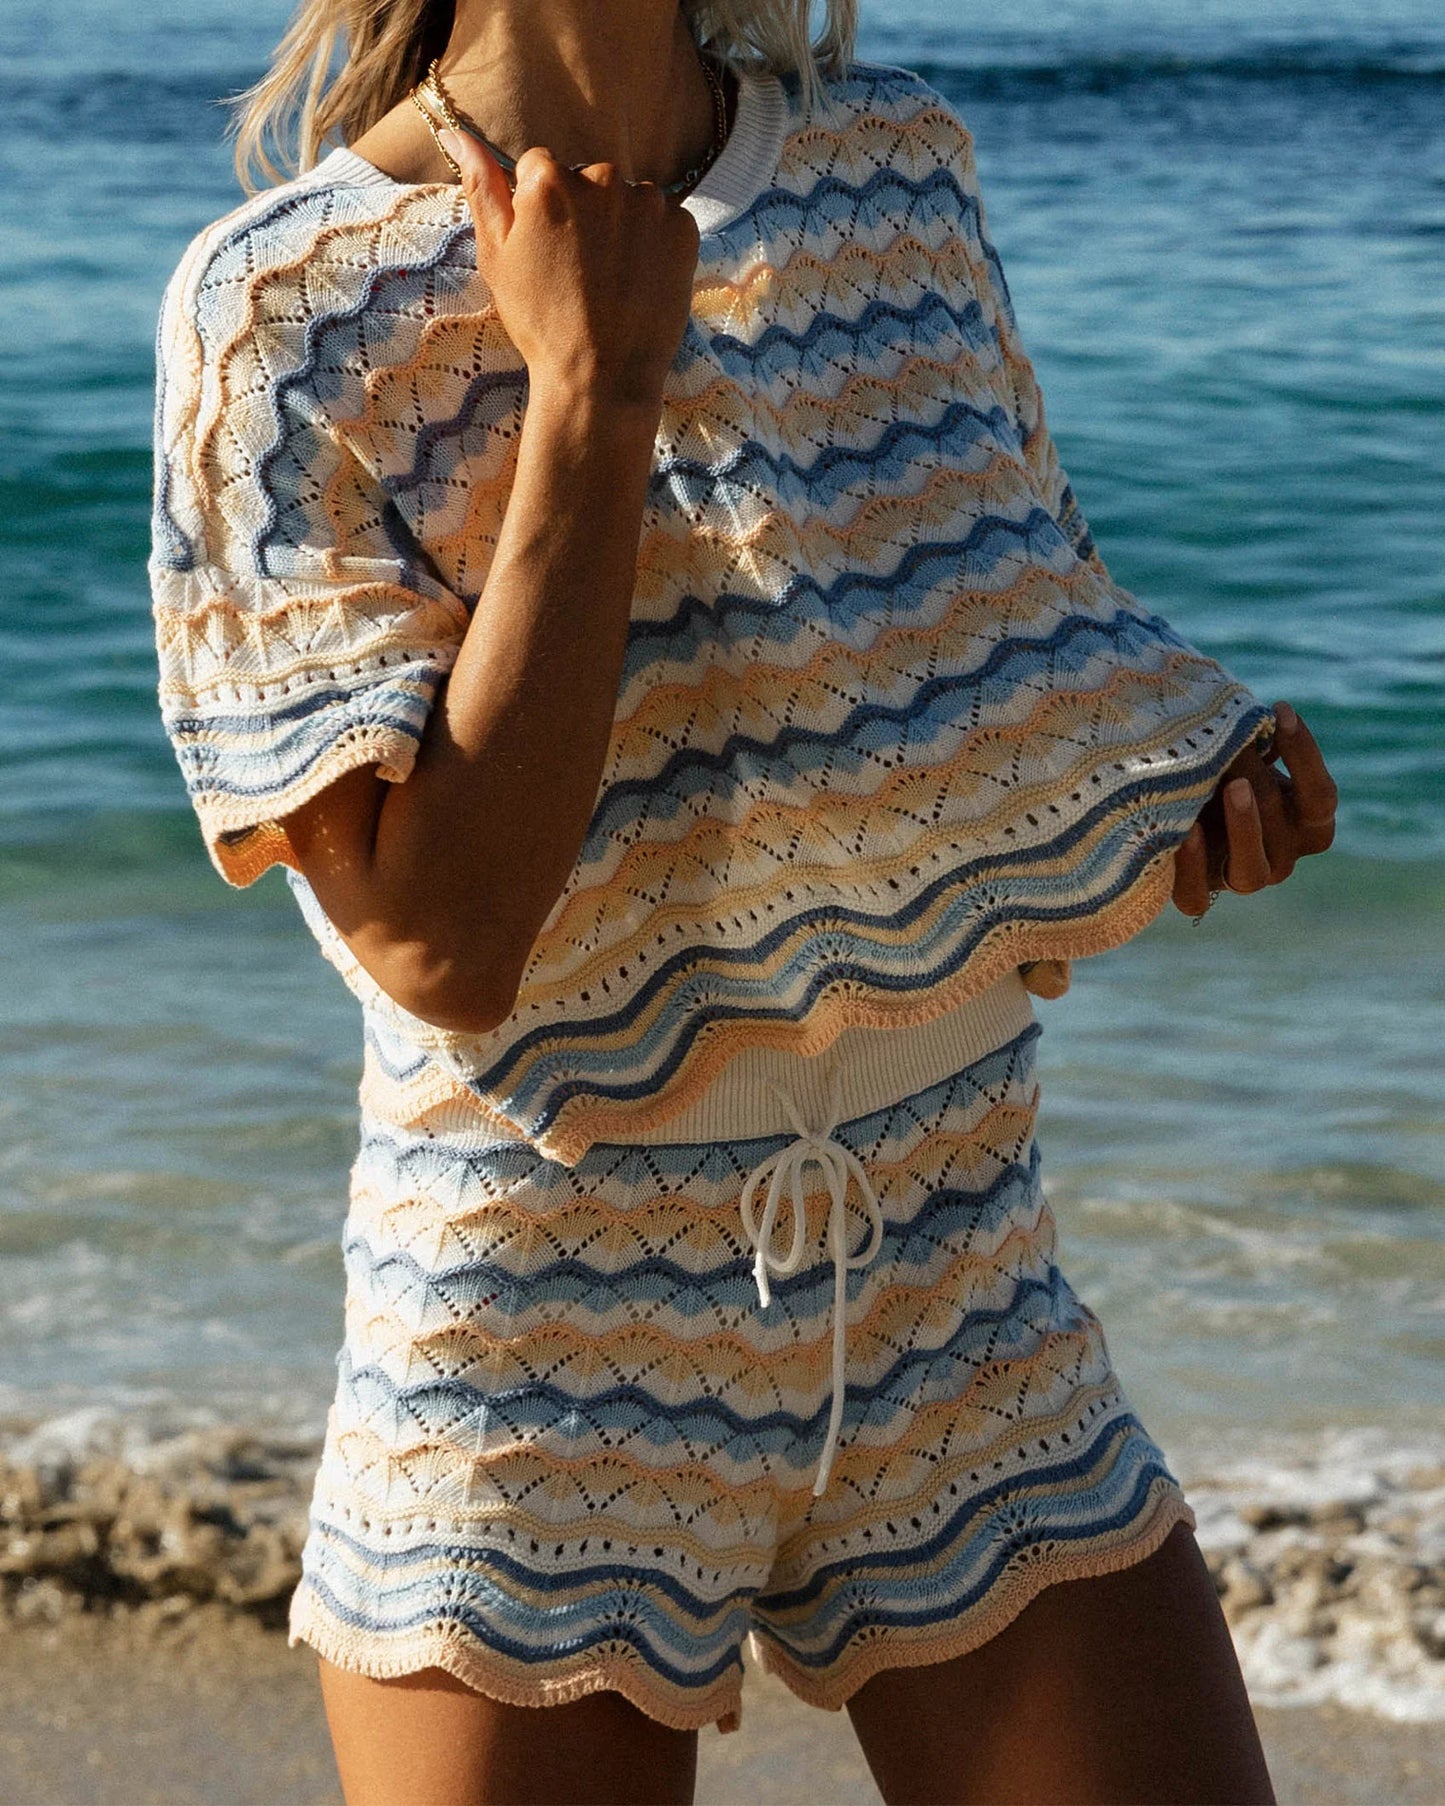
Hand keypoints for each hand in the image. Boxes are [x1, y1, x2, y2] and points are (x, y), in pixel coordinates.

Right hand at [441, 127, 700, 409]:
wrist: (601, 377)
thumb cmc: (540, 321)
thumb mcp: (496, 256)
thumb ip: (482, 188)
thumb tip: (458, 133)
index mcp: (550, 179)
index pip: (540, 168)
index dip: (540, 210)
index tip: (546, 250)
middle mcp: (602, 178)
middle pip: (587, 180)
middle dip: (583, 213)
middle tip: (579, 271)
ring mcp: (648, 203)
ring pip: (628, 200)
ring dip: (621, 226)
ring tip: (611, 279)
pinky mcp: (683, 229)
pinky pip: (664, 221)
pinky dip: (654, 245)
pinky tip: (638, 281)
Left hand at [1171, 700, 1337, 915]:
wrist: (1174, 801)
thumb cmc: (1219, 767)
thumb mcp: (1239, 752)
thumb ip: (1252, 740)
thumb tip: (1250, 712)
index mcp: (1308, 823)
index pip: (1319, 797)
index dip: (1303, 754)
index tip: (1280, 710)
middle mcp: (1283, 856)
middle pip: (1281, 825)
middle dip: (1257, 778)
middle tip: (1235, 744)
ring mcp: (1242, 879)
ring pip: (1252, 871)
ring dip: (1245, 827)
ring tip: (1232, 787)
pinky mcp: (1199, 896)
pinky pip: (1197, 896)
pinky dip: (1191, 866)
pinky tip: (1185, 832)